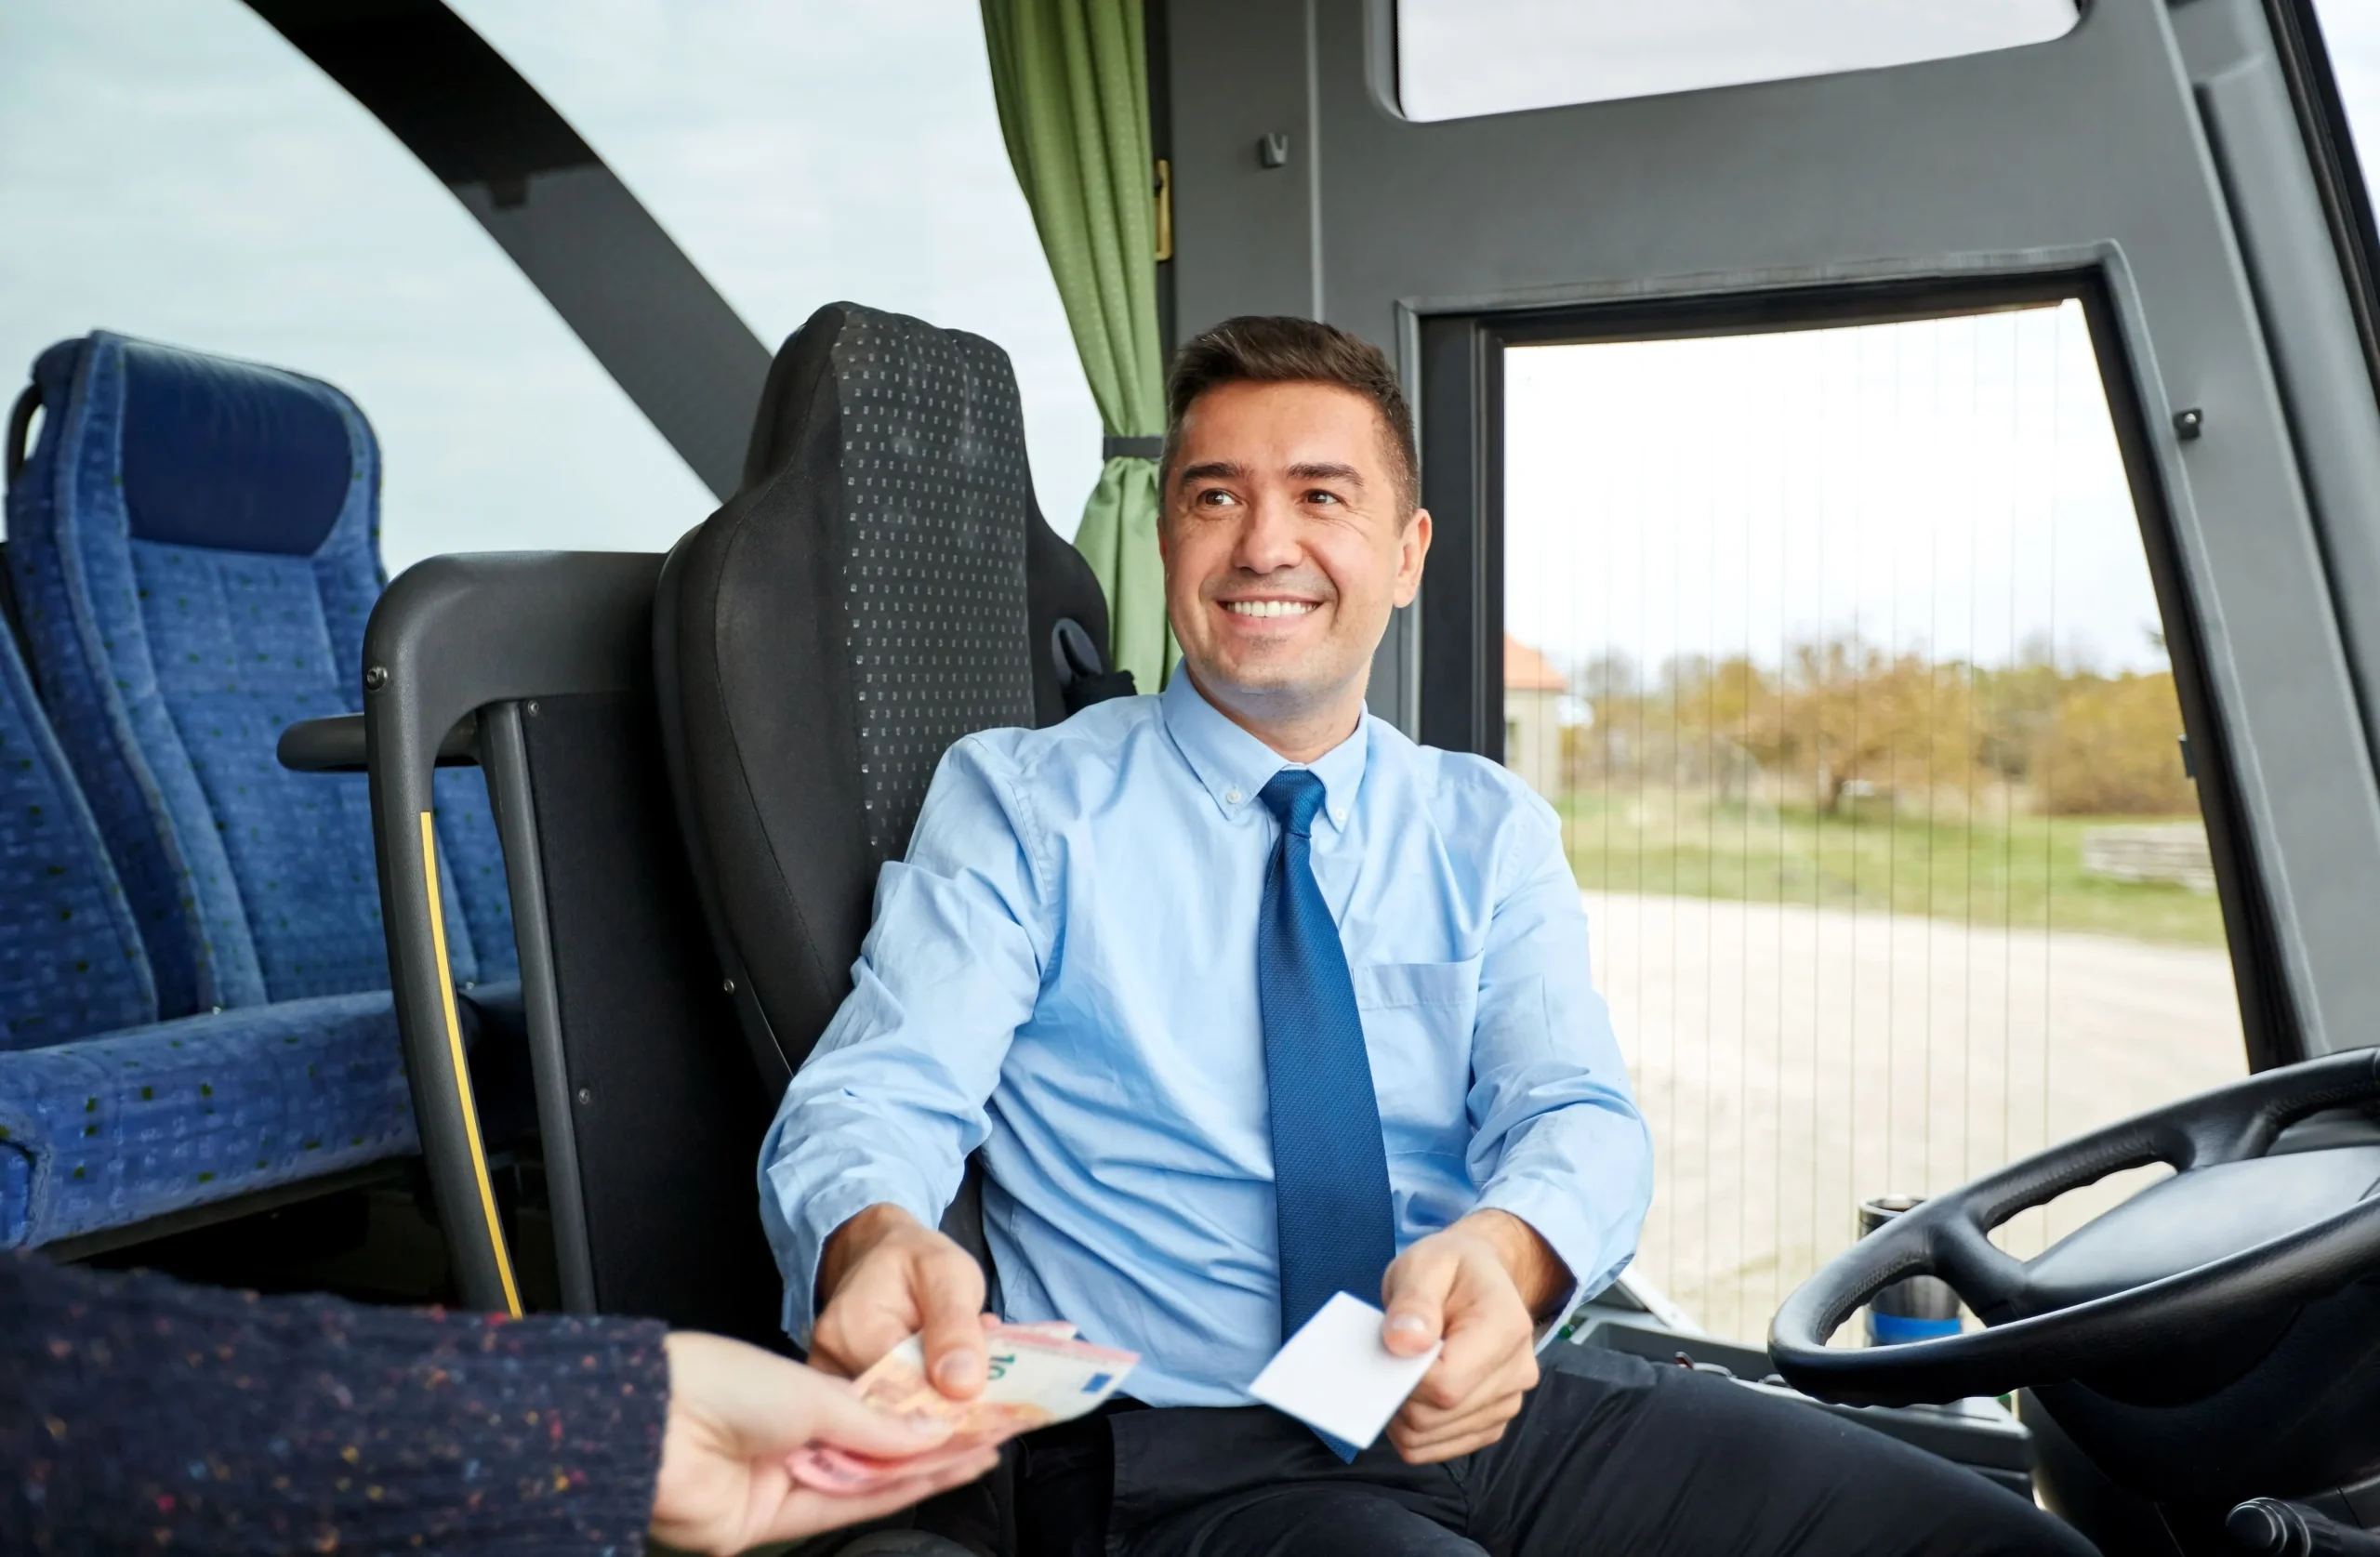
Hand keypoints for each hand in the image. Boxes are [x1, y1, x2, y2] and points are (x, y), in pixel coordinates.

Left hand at [651, 1331, 998, 1553]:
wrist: (656, 1423)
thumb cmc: (721, 1382)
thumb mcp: (813, 1391)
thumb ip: (874, 1421)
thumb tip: (928, 1431)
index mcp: (792, 1395)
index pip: (868, 1410)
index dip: (917, 1414)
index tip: (964, 1411)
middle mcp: (787, 1439)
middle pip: (870, 1451)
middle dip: (929, 1447)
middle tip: (984, 1440)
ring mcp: (778, 1481)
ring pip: (861, 1482)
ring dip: (919, 1472)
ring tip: (974, 1457)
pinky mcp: (767, 1524)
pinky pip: (836, 1507)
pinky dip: (884, 1496)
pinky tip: (928, 1479)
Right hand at [812, 1203, 989, 1399]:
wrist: (876, 1251)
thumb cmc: (916, 1260)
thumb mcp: (949, 1275)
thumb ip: (955, 1327)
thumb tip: (963, 1388)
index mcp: (853, 1332)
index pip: (902, 1395)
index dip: (946, 1409)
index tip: (983, 1406)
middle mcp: (828, 1364)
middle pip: (888, 1417)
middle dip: (939, 1413)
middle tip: (979, 1395)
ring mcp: (826, 1382)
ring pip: (883, 1423)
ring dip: (928, 1413)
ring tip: (961, 1386)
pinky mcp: (833, 1393)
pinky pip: (873, 1418)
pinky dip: (911, 1412)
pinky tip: (936, 1390)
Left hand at [1378, 1210, 1567, 1463]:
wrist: (1480, 1277)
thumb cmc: (1450, 1268)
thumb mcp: (1425, 1264)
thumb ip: (1413, 1301)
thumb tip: (1402, 1345)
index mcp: (1507, 1328)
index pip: (1447, 1383)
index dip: (1404, 1376)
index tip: (1388, 1349)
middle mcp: (1518, 1373)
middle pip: (1437, 1415)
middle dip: (1396, 1394)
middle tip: (1386, 1357)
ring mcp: (1507, 1404)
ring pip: (1432, 1438)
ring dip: (1400, 1414)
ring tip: (1397, 1372)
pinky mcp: (1490, 1424)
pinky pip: (1438, 1449)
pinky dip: (1412, 1431)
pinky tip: (1408, 1395)